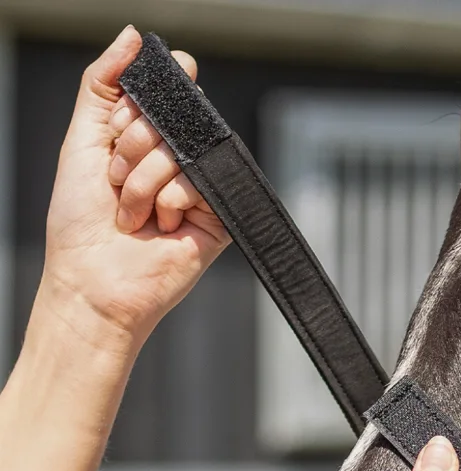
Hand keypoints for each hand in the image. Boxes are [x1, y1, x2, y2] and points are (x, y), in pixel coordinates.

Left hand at [42, 26, 229, 350]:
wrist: (94, 281)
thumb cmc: (80, 223)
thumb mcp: (81, 140)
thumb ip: (103, 83)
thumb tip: (133, 35)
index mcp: (145, 139)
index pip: (161, 92)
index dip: (136, 107)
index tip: (117, 128)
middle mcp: (174, 160)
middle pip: (170, 118)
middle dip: (131, 149)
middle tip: (116, 183)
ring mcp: (197, 187)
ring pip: (181, 150)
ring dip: (143, 182)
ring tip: (134, 213)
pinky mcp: (217, 215)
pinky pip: (200, 182)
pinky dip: (170, 202)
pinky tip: (161, 226)